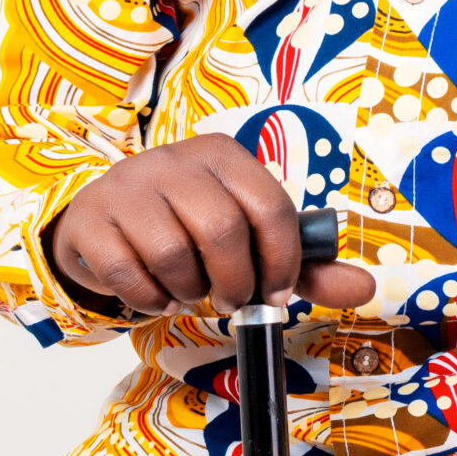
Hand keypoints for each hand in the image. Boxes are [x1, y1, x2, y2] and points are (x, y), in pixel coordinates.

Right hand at [46, 133, 375, 316]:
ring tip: (190, 292)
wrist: (104, 217)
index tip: (275, 294)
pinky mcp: (91, 219)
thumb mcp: (248, 235)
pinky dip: (149, 299)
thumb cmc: (190, 225)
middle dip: (234, 283)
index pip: (270, 207)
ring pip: (172, 254)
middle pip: (222, 232)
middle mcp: (176, 159)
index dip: (282, 262)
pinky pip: (126, 273)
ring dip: (189, 292)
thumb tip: (366, 288)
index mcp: (224, 154)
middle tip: (230, 301)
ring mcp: (128, 185)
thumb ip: (304, 265)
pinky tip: (156, 293)